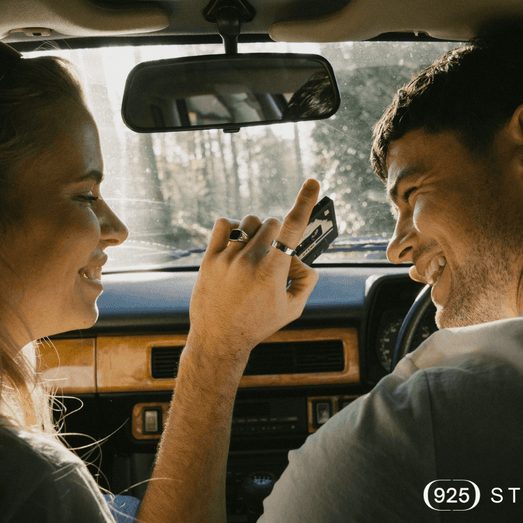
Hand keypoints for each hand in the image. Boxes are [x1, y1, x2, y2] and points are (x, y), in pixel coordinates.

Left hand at [189, 179, 320, 358]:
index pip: (293, 228)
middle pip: (272, 223)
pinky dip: (233, 229)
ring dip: (258, 231)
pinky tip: (236, 246)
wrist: (219, 338)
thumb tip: (304, 261)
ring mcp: (227, 257)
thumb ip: (306, 281)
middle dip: (279, 235)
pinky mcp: (210, 258)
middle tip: (276, 258)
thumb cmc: (257, 324)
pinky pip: (224, 225)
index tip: (312, 183)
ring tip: (255, 253)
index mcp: (273, 271)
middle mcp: (249, 259)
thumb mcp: (292, 308)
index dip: (305, 202)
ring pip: (250, 222)